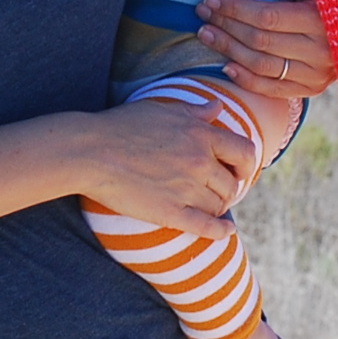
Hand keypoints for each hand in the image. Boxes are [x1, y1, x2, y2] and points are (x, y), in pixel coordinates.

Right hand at [81, 96, 257, 235]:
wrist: (91, 151)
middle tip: (221, 190)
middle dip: (230, 188)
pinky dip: (221, 231)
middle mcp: (199, 162)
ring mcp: (186, 189)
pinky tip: (226, 231)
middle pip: (232, 183)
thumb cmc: (122, 125)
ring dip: (218, 207)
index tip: (239, 169)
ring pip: (219, 205)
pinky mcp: (170, 213)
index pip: (244, 151)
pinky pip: (206, 227)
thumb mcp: (162, 109)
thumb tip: (216, 107)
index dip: (246, 164)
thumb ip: (195, 111)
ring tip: (210, 205)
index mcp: (200, 135)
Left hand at [195, 0, 336, 106]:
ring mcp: (318, 74)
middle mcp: (322, 51)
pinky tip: (225, 66)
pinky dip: (246, 80)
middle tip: (202, 14)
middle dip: (226, 26)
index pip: (268, 17)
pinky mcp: (313, 89)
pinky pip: (273, 89)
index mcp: (324, 20)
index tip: (211, 0)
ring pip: (262, 66)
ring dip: (229, 51)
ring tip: (206, 34)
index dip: (235, 9)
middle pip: (260, 41)